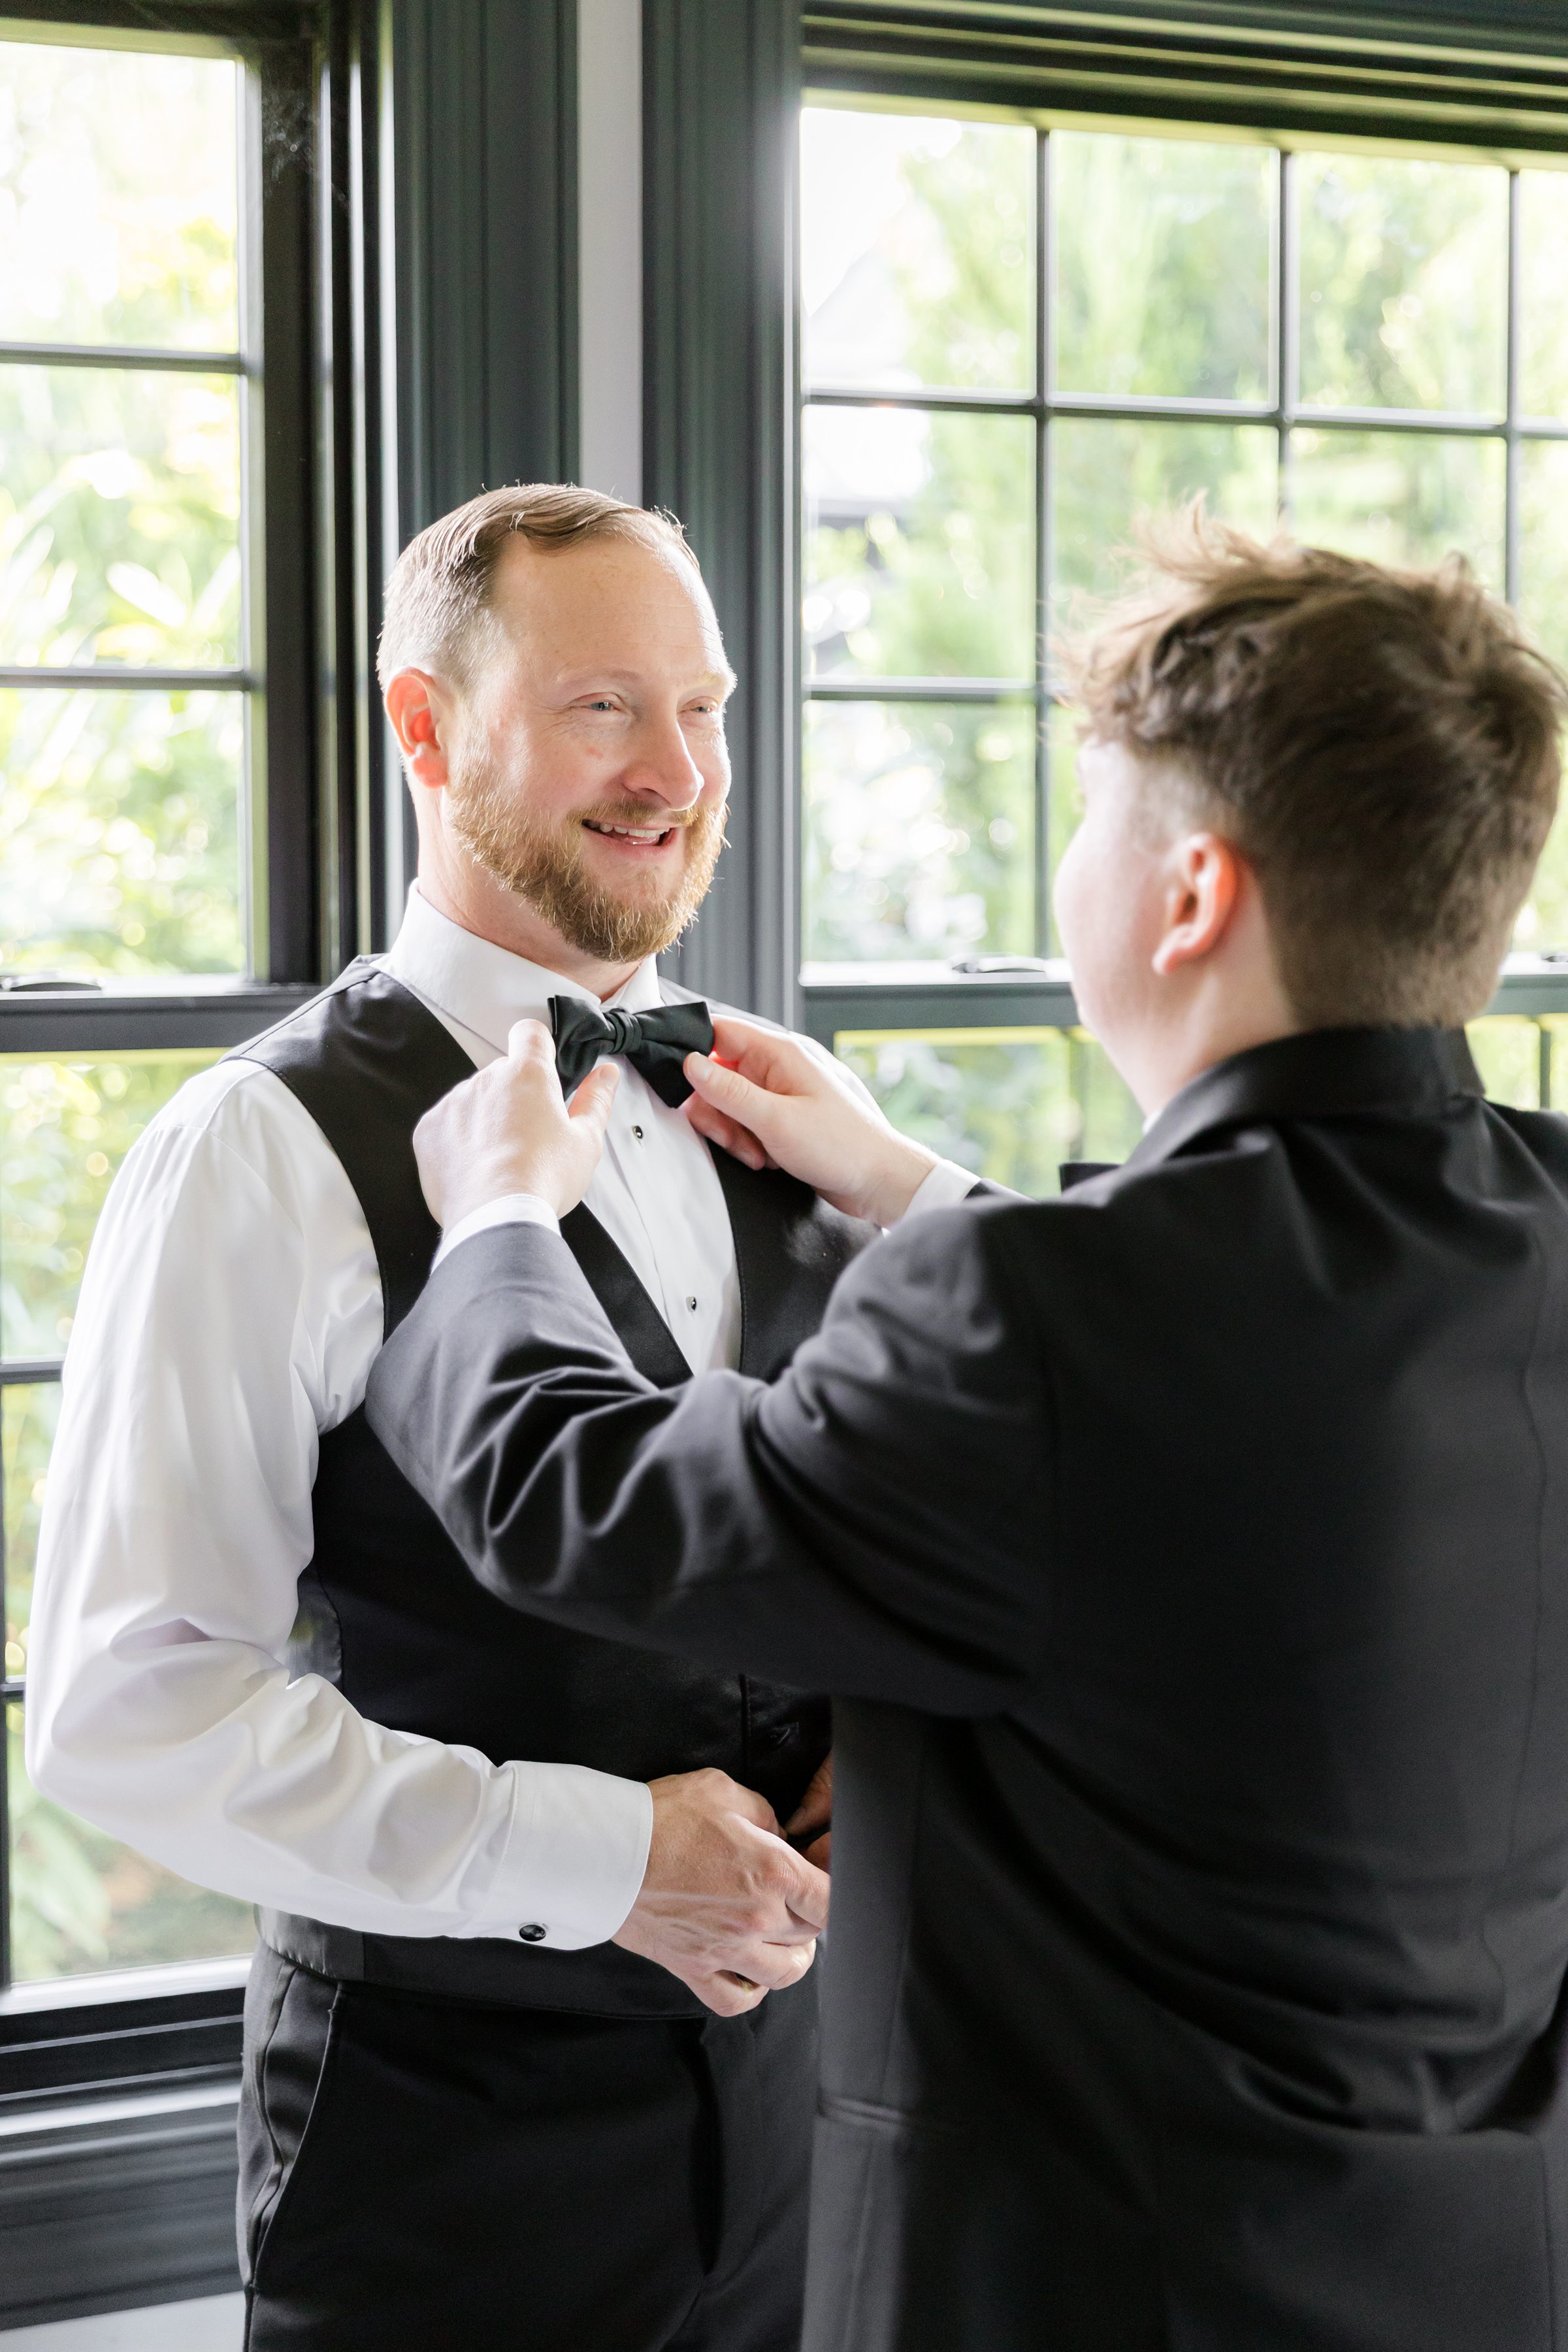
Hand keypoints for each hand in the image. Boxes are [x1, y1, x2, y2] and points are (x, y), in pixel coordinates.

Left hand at [413, 1018, 618, 1226]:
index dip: (537, 1046)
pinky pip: (446, 1125)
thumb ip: (596, 1100)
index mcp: (528, 1074)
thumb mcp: (586, 1141)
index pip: (530, 1034)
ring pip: (473, 1100)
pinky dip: (458, 1140)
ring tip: (502, 1158)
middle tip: (529, 1136)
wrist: (496, 1216)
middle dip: (514, 1096)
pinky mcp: (429, 1129)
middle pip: (502, 1074)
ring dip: (485, 1118)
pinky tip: (476, 1167)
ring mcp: (454, 1103)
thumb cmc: (544, 1178)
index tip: (542, 1068)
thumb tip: (606, 1075)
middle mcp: (486, 1079)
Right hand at [612, 1766, 829, 2017]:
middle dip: (808, 1916)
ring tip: (782, 1938)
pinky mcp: (693, 1968)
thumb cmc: (661, 1817)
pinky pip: (735, 1999)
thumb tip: (776, 1835)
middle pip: (810, 1934)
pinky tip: (750, 1973)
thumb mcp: (722, 1790)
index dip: (835, 1893)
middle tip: (794, 1899)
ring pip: (785, 1974)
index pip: (831, 1900)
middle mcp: (756, 1918)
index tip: (824, 1884)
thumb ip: (762, 1813)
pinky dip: (750, 1992)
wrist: (606, 1852)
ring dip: (792, 1956)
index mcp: (772, 1872)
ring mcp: (725, 1950)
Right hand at [682, 1017, 937, 1225]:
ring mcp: (780, 1093)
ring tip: (758, 1154)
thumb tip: (690, 1064)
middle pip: (716, 1074)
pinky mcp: (782, 1118)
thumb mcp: (775, 1120)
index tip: (680, 1083)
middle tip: (731, 1138)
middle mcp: (778, 1067)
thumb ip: (728, 1092)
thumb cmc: (841, 1147)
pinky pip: (746, 1123)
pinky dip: (748, 1143)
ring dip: (733, 1133)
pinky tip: (768, 1159)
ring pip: (728, 1103)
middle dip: (715, 1111)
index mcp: (779, 1053)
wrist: (878, 1181)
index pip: (719, 1031)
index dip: (692, 1051)